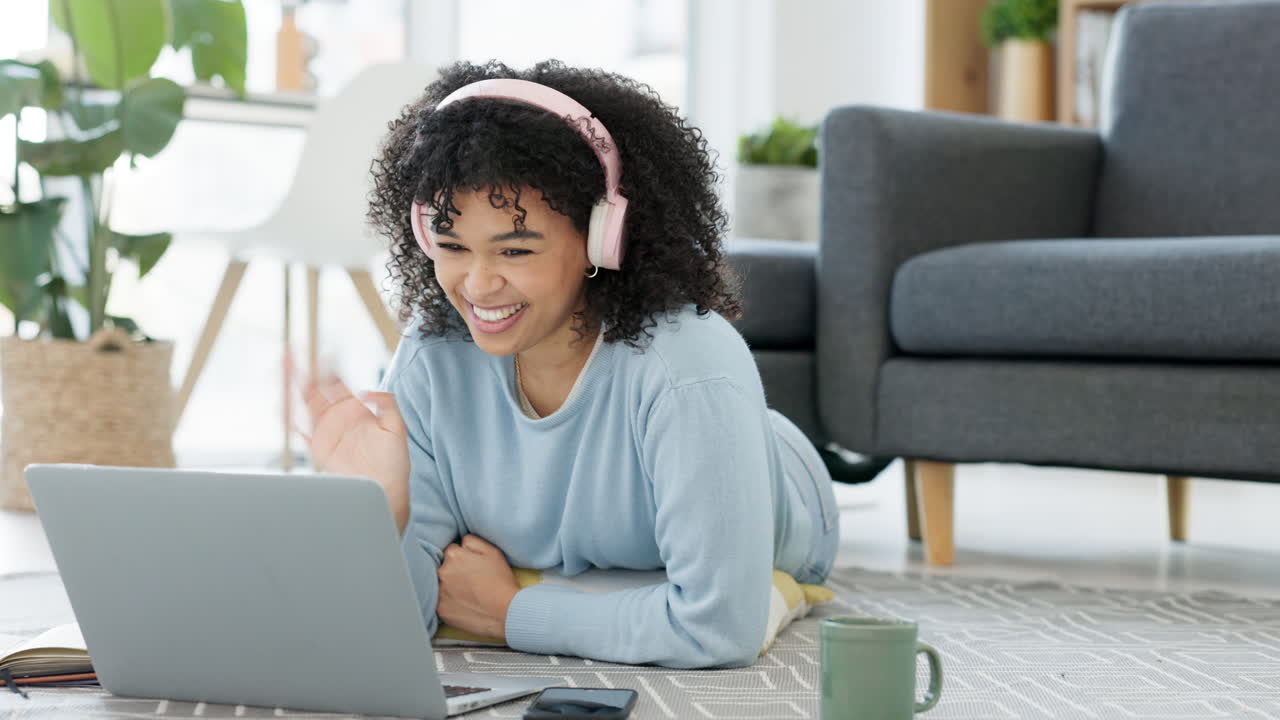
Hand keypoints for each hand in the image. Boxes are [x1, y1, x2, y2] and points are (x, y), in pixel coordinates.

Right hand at [287, 350, 410, 534]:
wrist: (384, 492)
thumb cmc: (394, 463)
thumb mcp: (397, 428)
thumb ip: (388, 405)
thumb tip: (368, 391)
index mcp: (356, 410)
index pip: (338, 382)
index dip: (330, 366)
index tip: (323, 351)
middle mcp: (339, 418)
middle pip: (317, 388)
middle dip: (305, 370)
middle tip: (292, 352)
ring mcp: (327, 433)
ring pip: (306, 404)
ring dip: (293, 387)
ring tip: (283, 369)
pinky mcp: (319, 449)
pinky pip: (300, 430)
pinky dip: (289, 418)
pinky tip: (281, 404)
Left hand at [436, 534, 520, 639]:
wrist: (505, 611)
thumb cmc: (500, 581)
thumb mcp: (492, 551)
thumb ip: (472, 541)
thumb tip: (461, 542)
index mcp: (454, 556)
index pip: (451, 551)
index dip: (463, 558)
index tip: (471, 566)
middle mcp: (442, 573)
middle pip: (444, 568)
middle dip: (454, 571)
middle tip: (471, 581)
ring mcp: (439, 593)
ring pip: (441, 585)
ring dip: (450, 587)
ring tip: (468, 594)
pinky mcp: (441, 610)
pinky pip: (441, 602)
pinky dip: (450, 603)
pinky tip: (464, 605)